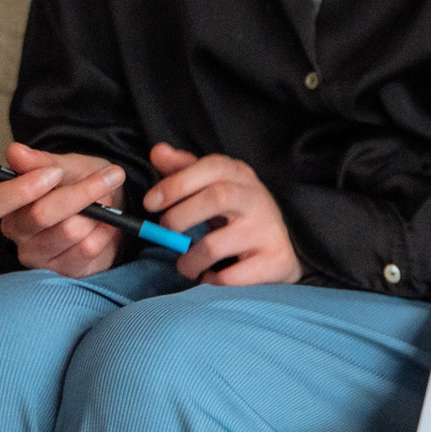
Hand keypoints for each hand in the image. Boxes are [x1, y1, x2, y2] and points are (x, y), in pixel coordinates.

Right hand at [0, 142, 126, 278]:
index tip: (56, 172)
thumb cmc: (79, 184)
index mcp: (8, 203)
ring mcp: (37, 255)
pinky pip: (87, 249)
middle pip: (41, 215)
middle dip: (81, 193)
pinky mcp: (62, 270)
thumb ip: (42, 161)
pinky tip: (107, 224)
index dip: (22, 189)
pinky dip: (105, 231)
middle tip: (111, 176)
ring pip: (70, 231)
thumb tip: (14, 152)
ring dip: (98, 213)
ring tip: (107, 203)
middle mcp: (16, 231)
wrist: (110, 211)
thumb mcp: (67, 166)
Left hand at [142, 143, 301, 285]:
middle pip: (217, 197)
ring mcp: (268, 230)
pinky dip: (212, 280)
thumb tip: (158, 151)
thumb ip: (184, 170)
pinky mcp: (276, 261)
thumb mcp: (214, 188)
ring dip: (190, 260)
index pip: (212, 167)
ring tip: (186, 266)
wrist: (280, 251)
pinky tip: (210, 277)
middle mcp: (258, 199)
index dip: (176, 183)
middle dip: (181, 216)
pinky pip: (231, 277)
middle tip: (165, 232)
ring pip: (216, 245)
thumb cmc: (237, 215)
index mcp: (241, 176)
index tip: (150, 203)